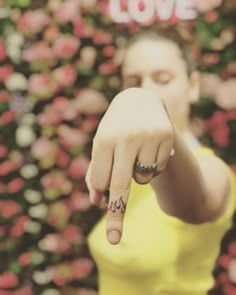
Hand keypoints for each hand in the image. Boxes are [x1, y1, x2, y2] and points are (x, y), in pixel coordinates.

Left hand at [85, 88, 173, 243]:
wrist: (139, 100)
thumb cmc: (115, 127)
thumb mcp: (101, 144)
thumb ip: (96, 172)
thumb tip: (96, 200)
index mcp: (105, 138)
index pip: (100, 177)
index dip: (100, 194)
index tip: (99, 214)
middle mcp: (128, 137)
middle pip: (121, 184)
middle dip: (116, 214)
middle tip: (114, 239)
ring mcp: (150, 137)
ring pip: (142, 178)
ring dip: (137, 174)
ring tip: (135, 153)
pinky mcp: (167, 137)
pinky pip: (157, 168)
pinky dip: (151, 165)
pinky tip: (147, 148)